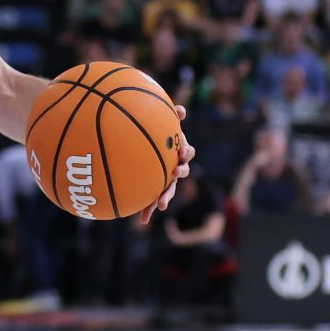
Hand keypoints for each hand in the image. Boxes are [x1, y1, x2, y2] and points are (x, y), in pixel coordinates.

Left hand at [138, 105, 195, 223]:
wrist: (146, 149)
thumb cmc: (156, 136)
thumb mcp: (163, 126)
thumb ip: (170, 118)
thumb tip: (181, 109)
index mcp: (178, 152)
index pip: (187, 152)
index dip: (185, 151)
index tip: (181, 150)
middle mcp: (176, 167)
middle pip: (183, 172)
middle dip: (180, 173)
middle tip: (176, 172)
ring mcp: (166, 180)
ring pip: (169, 189)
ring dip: (165, 196)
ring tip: (161, 204)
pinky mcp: (155, 190)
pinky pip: (151, 200)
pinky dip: (148, 210)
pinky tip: (142, 221)